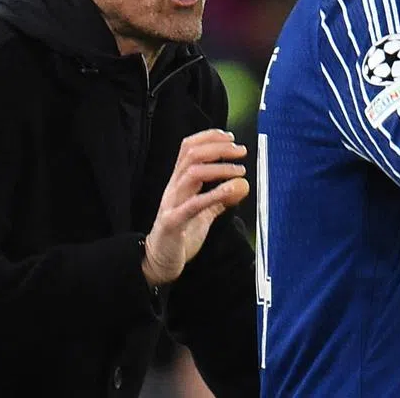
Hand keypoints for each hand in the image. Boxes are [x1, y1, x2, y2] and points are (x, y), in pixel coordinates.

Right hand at [142, 129, 249, 286]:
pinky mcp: (173, 222)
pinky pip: (193, 204)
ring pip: (192, 173)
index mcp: (179, 182)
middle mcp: (174, 187)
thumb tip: (242, 186)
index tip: (231, 138)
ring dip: (220, 168)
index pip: (189, 148)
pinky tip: (231, 190)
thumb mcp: (203, 213)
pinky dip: (214, 194)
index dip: (210, 137)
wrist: (158, 261)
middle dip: (218, 147)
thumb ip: (220, 199)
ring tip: (239, 171)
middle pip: (192, 154)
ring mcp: (172, 203)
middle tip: (240, 151)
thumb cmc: (179, 234)